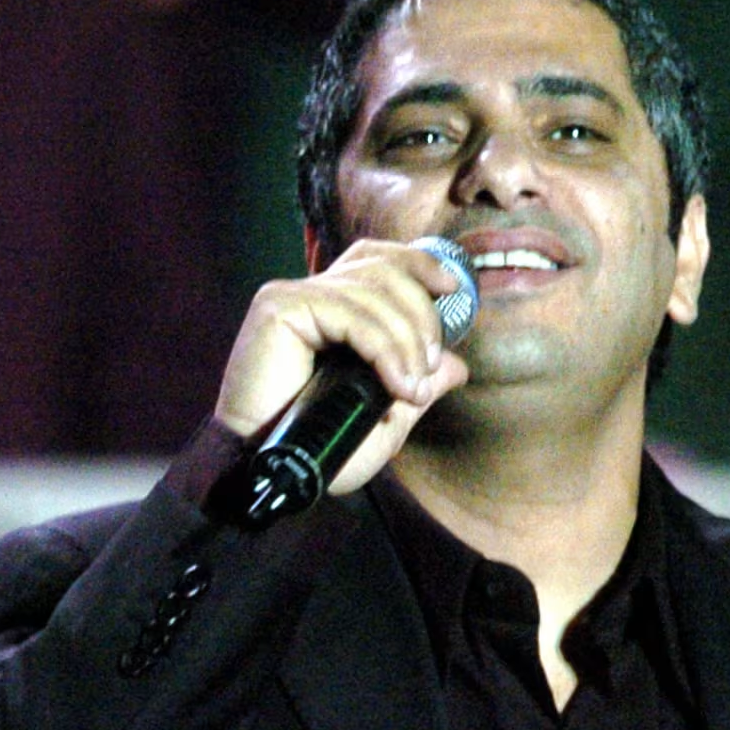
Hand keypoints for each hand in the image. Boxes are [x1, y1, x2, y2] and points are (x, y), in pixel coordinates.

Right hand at [214, 241, 469, 495]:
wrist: (272, 468)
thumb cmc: (320, 448)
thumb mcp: (385, 418)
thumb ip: (417, 386)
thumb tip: (457, 366)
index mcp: (335, 307)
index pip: (379, 261)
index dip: (419, 264)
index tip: (453, 289)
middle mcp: (313, 293)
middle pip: (384, 269)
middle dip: (422, 316)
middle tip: (429, 368)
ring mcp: (294, 296)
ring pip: (374, 292)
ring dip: (407, 341)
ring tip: (411, 388)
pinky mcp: (281, 307)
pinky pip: (352, 314)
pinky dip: (384, 348)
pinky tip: (395, 382)